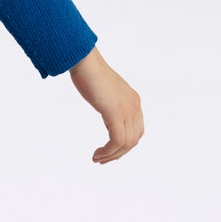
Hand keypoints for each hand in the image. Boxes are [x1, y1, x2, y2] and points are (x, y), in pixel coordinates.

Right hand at [67, 46, 142, 163]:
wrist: (84, 61)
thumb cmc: (88, 72)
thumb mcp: (105, 91)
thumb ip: (110, 101)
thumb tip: (106, 110)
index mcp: (133, 101)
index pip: (136, 130)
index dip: (124, 145)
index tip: (107, 151)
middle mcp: (134, 106)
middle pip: (134, 140)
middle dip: (118, 154)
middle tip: (101, 160)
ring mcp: (126, 109)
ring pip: (127, 143)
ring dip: (112, 155)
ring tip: (97, 159)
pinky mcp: (115, 112)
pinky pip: (117, 140)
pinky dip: (108, 151)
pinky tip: (97, 154)